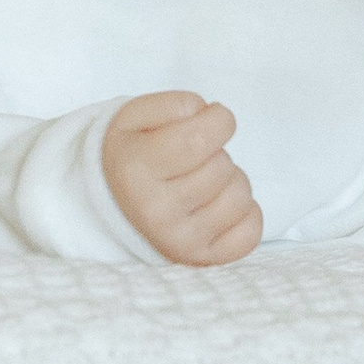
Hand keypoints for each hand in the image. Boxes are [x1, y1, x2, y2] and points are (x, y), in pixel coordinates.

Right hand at [101, 91, 261, 265]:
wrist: (111, 205)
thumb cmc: (130, 154)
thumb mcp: (134, 116)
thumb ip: (174, 105)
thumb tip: (211, 116)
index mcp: (135, 170)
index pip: (200, 138)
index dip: (218, 119)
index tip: (210, 118)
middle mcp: (157, 210)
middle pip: (222, 166)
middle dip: (215, 153)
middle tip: (190, 159)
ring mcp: (182, 240)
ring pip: (241, 196)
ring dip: (229, 181)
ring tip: (202, 181)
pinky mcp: (204, 259)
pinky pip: (252, 230)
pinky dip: (243, 212)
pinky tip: (216, 205)